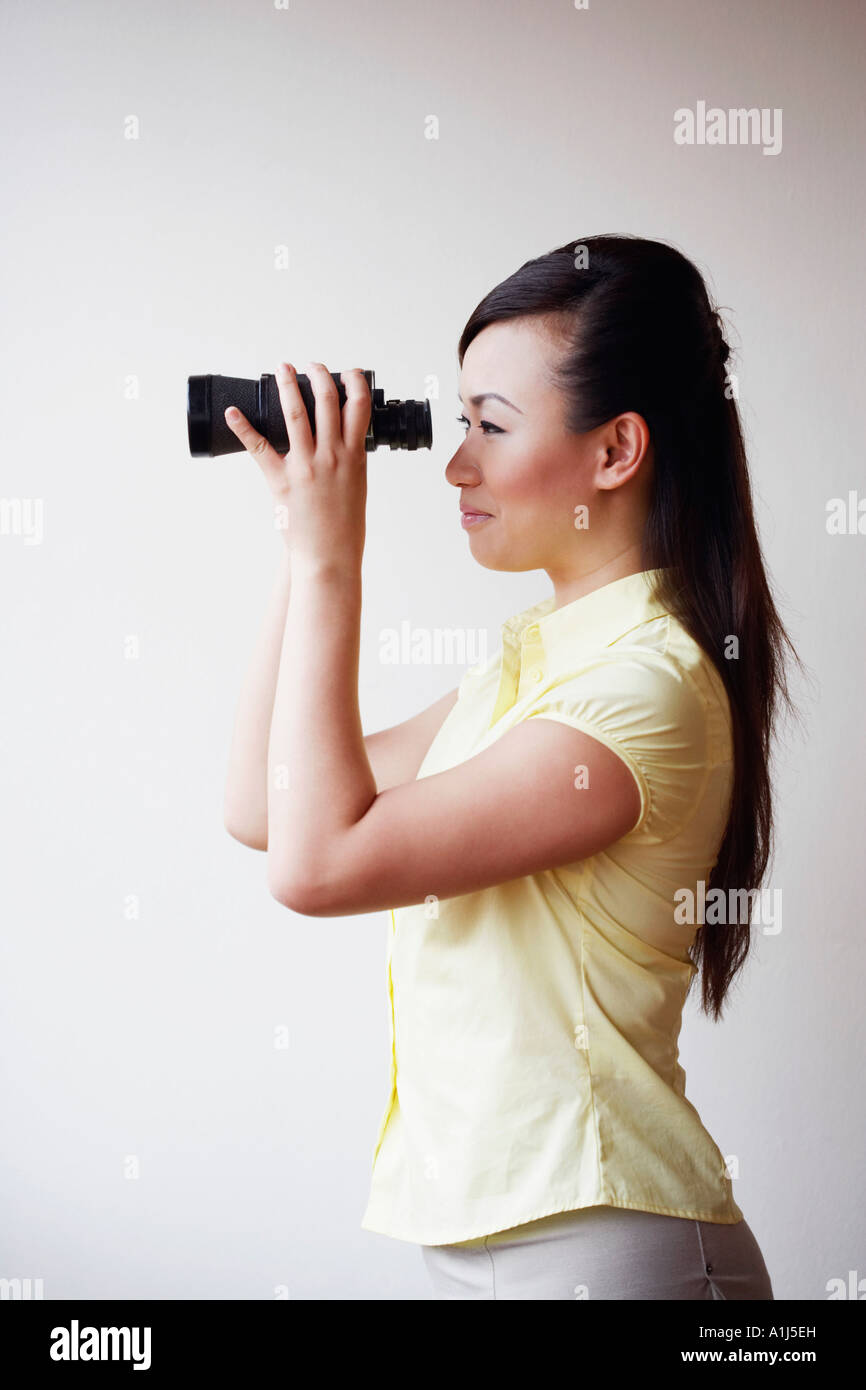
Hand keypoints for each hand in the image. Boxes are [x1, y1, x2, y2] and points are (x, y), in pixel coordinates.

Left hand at [224, 362, 370, 573]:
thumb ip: (349, 460)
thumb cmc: (345, 528)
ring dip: (287, 386)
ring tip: (282, 369)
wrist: (330, 557)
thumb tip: (343, 439)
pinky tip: (233, 412)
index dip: (354, 382)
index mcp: (354, 457)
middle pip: (326, 401)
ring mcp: (305, 466)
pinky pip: (259, 447)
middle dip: (317, 375)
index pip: (358, 407)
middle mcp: (331, 456)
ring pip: (295, 414)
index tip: (348, 372)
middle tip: (310, 365)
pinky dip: (243, 427)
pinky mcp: (281, 480)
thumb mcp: (357, 487)